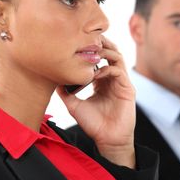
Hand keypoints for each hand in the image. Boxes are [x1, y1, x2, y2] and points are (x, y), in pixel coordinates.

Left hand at [57, 36, 135, 167]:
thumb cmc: (94, 125)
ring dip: (105, 52)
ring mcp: (121, 83)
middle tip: (87, 39)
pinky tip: (96, 74)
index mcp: (102, 81)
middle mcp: (113, 79)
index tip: (77, 44)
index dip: (91, 49)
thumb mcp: (74, 106)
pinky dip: (107, 69)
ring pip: (117, 57)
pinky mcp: (128, 89)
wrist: (107, 140)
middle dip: (100, 44)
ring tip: (92, 52)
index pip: (100, 58)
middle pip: (111, 52)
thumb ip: (65, 92)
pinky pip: (119, 72)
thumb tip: (52, 81)